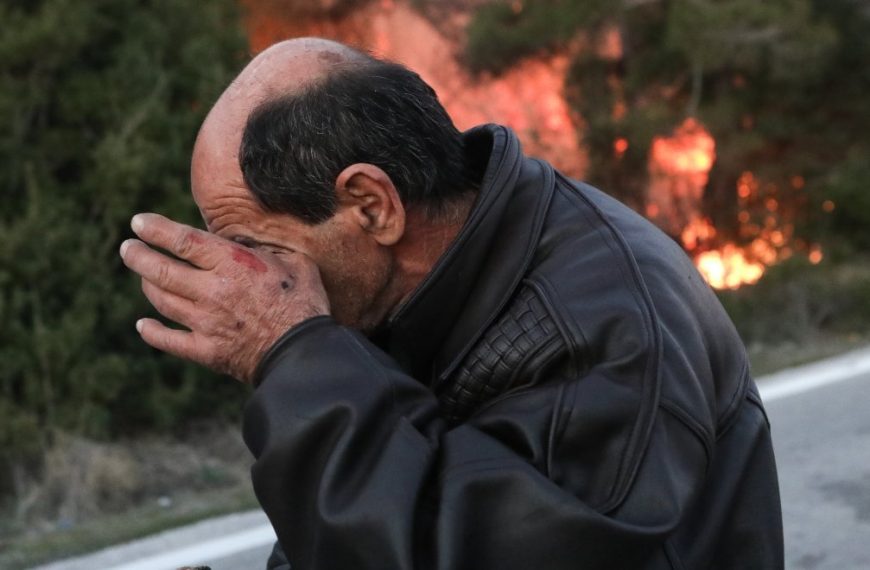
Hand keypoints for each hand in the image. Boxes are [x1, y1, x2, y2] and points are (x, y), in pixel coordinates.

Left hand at [119, 213, 329, 382]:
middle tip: (128, 248)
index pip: (182, 241)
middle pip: (161, 270)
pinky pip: (168, 340)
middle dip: (138, 256)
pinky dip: (152, 331)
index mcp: (233, 264)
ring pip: (161, 300)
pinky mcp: (206, 351)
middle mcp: (212, 290)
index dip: (155, 229)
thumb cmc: (305, 303)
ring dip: (146, 285)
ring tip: (143, 276)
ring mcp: (205, 323)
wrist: (304, 352)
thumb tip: (245, 241)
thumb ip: (264, 249)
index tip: (139, 222)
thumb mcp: (294, 262)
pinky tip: (143, 325)